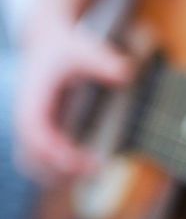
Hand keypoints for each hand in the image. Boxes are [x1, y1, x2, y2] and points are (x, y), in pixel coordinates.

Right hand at [15, 4, 132, 182]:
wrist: (47, 42)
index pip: (35, 134)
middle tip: (96, 170)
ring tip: (95, 172)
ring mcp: (30, 127)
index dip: (55, 152)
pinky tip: (87, 167)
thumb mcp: (82, 49)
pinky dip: (58, 170)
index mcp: (32, 100)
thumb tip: (126, 73)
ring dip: (58, 176)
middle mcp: (26, 117)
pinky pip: (41, 160)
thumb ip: (102, 61)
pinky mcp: (40, 131)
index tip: (81, 162)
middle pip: (31, 158)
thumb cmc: (65, 48)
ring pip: (32, 164)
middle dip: (59, 171)